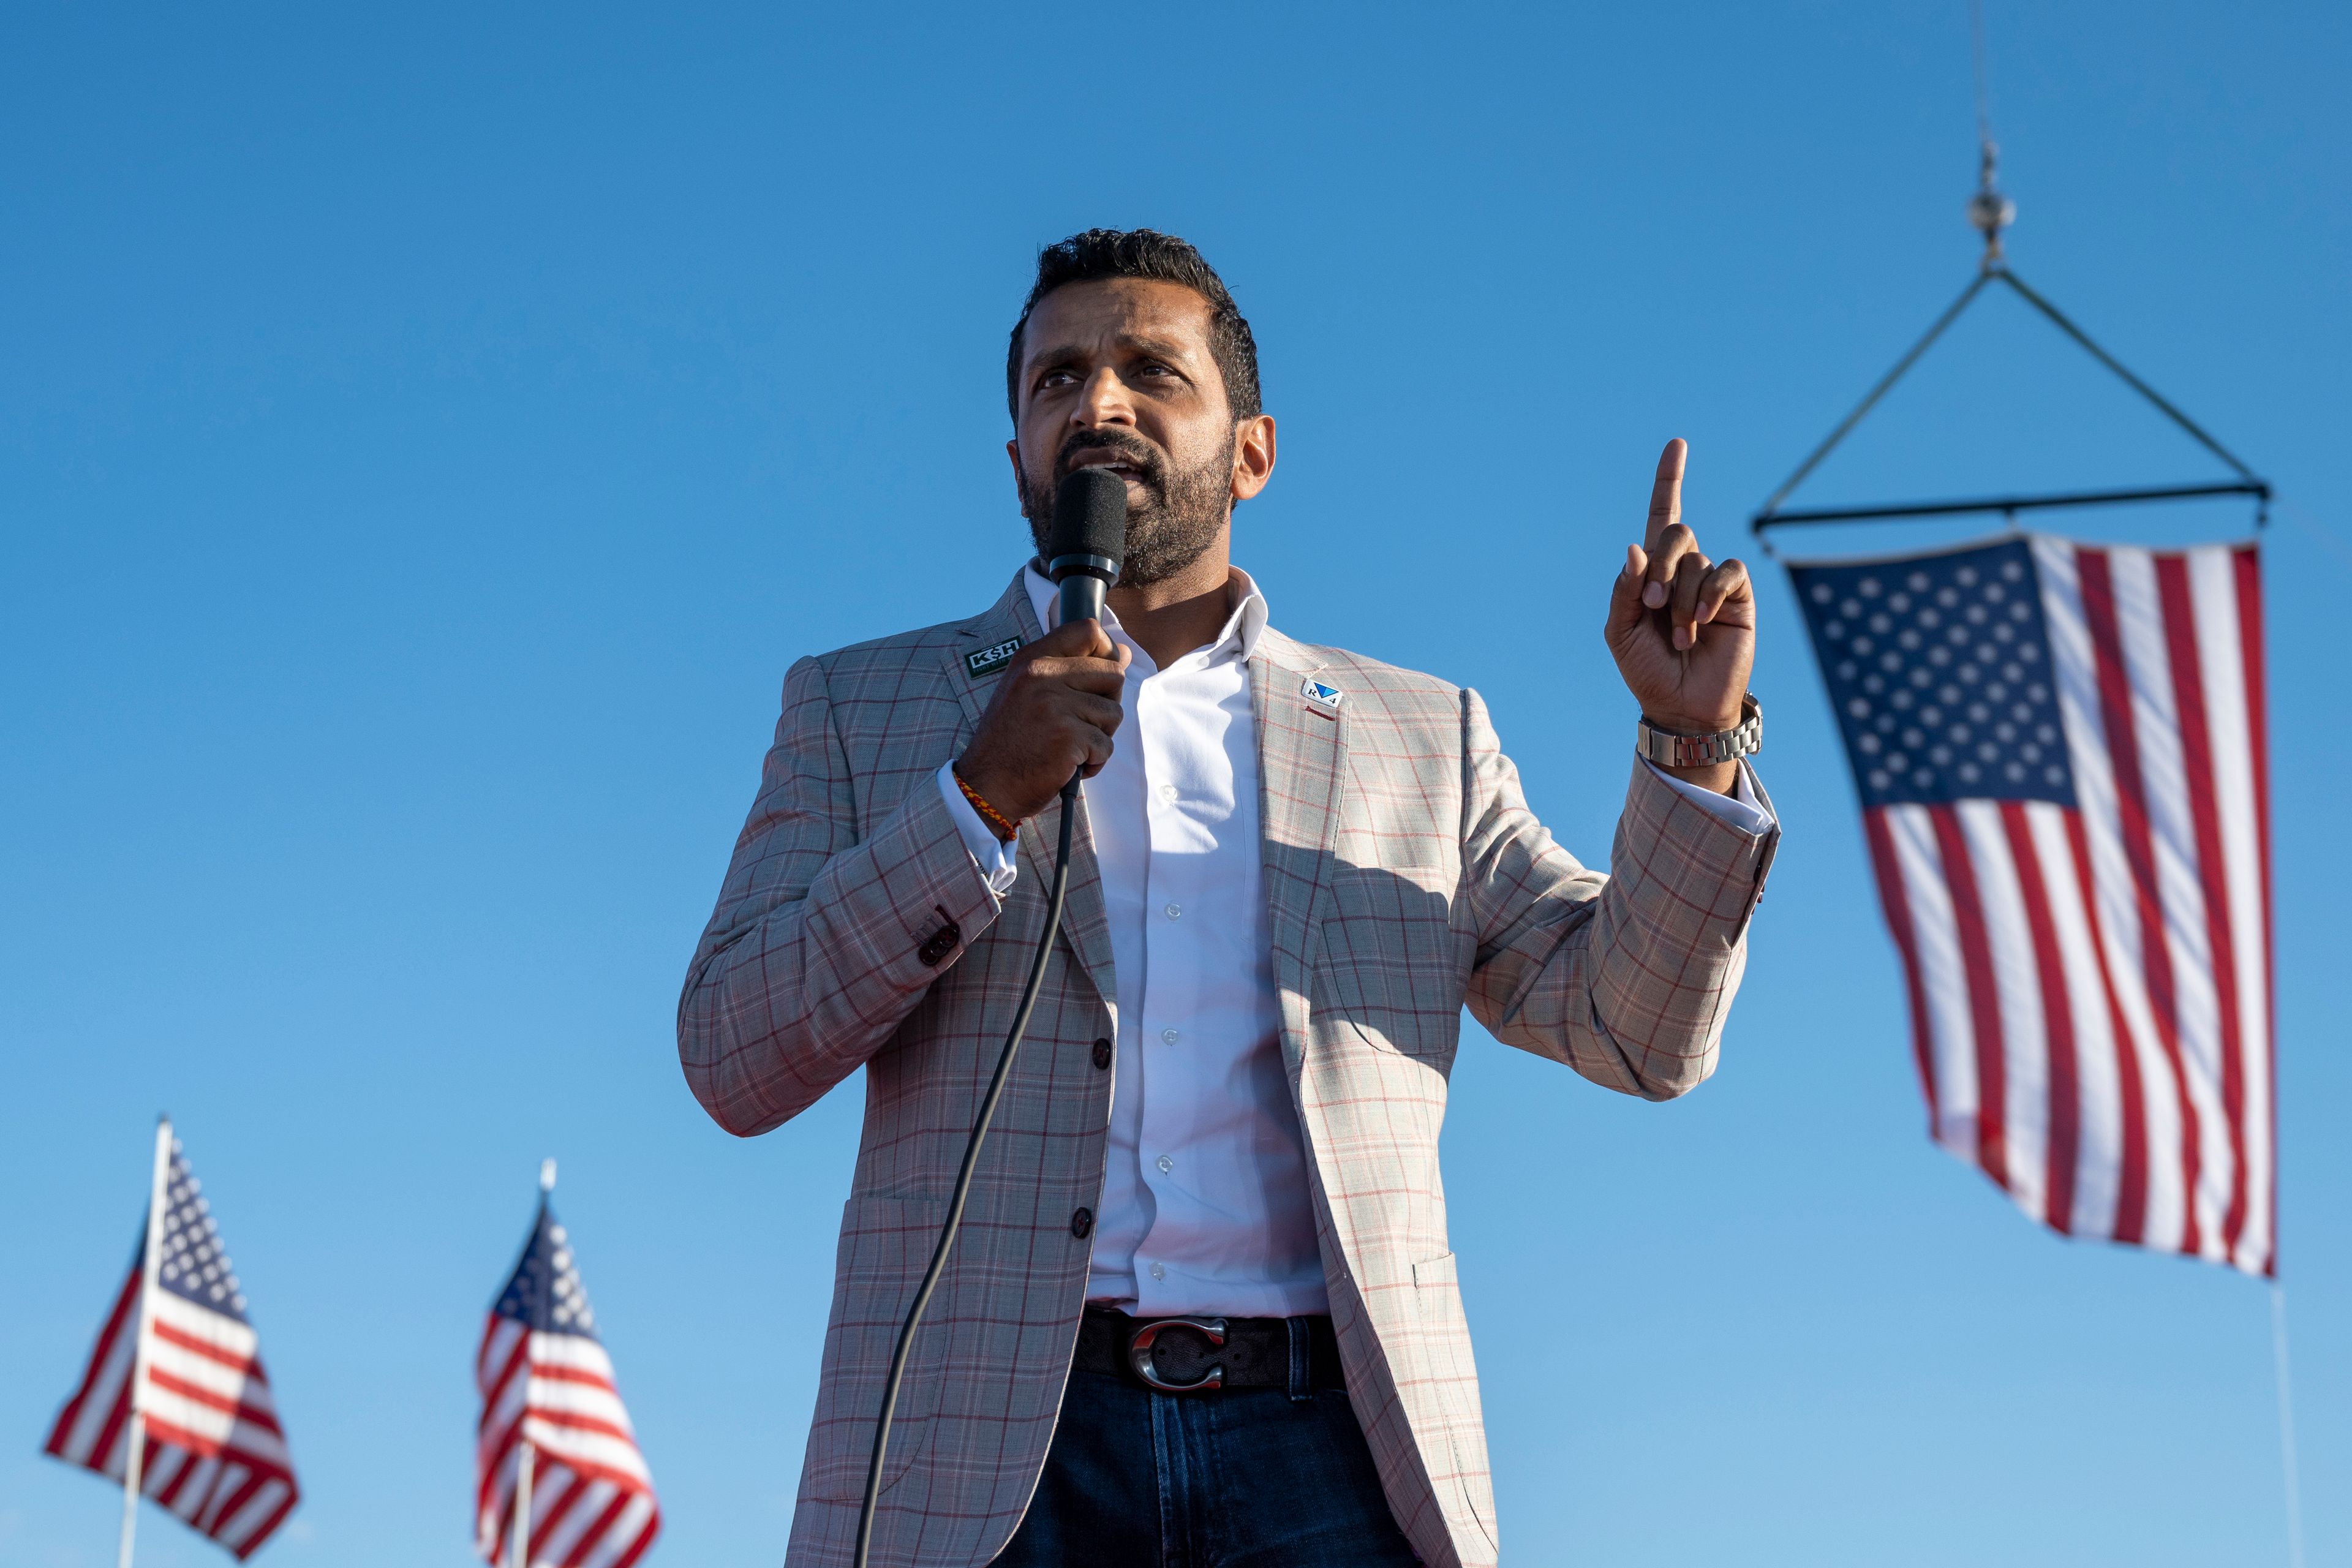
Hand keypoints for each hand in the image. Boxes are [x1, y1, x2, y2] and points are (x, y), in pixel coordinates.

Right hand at [956, 618, 1130, 829]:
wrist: (987, 785)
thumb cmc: (1012, 742)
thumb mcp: (1033, 694)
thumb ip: (1075, 670)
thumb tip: (1124, 652)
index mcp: (1031, 659)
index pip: (1087, 630)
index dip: (1105, 652)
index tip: (1097, 679)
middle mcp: (1041, 675)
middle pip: (1113, 673)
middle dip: (1107, 703)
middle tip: (1082, 724)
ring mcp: (1054, 705)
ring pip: (1114, 713)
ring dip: (1100, 737)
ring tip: (1070, 747)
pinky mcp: (1067, 737)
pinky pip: (1106, 746)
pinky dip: (1094, 762)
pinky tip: (1068, 765)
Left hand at [1602, 439, 1754, 791]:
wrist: (1681, 706)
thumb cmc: (1646, 670)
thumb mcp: (1619, 632)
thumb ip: (1624, 589)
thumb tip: (1634, 548)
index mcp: (1652, 572)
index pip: (1660, 516)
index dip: (1669, 480)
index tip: (1677, 444)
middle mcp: (1684, 569)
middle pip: (1676, 532)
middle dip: (1659, 565)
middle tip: (1652, 605)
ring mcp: (1712, 582)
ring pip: (1696, 560)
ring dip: (1681, 600)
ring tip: (1679, 637)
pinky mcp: (1737, 596)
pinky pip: (1726, 572)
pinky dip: (1709, 594)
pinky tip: (1702, 623)